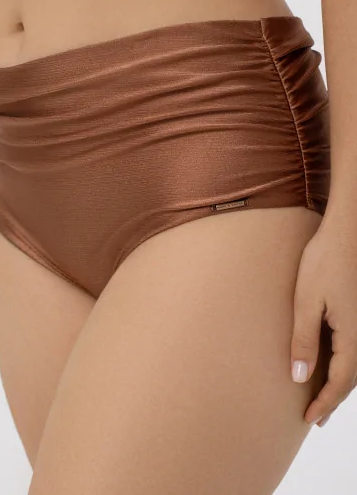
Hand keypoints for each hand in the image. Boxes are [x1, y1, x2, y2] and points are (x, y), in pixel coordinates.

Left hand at [290, 215, 356, 426]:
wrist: (347, 232)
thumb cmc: (325, 261)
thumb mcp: (306, 301)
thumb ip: (303, 339)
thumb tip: (300, 377)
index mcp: (351, 335)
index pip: (340, 383)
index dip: (325, 403)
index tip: (309, 420)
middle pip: (351, 378)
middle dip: (333, 399)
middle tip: (317, 417)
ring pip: (354, 363)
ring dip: (340, 383)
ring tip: (324, 396)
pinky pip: (353, 347)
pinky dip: (343, 363)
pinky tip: (333, 361)